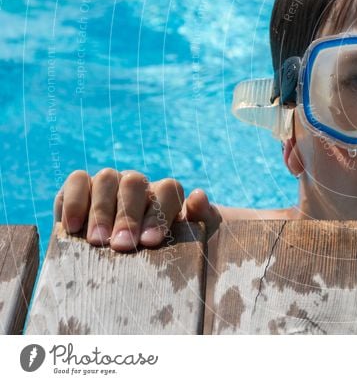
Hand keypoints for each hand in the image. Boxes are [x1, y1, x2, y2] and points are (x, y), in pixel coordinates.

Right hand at [53, 168, 222, 251]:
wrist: (118, 261)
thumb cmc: (156, 254)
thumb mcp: (183, 241)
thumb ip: (199, 219)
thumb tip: (199, 196)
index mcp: (164, 195)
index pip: (168, 189)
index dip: (160, 214)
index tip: (149, 242)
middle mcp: (137, 185)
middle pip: (135, 183)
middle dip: (128, 216)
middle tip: (121, 245)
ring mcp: (109, 183)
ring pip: (108, 178)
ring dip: (102, 211)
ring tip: (98, 241)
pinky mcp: (79, 187)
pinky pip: (77, 180)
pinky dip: (74, 201)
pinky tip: (73, 227)